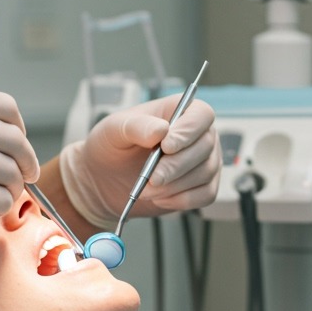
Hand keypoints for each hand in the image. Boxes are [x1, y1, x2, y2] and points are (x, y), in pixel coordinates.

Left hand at [58, 94, 220, 228]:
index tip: (166, 146)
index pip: (201, 114)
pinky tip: (160, 198)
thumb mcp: (114, 130)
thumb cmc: (112, 147)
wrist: (106, 180)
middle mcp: (198, 133)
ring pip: (205, 173)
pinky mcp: (203, 185)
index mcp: (179, 111)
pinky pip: (206, 194)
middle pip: (205, 146)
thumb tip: (161, 130)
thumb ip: (136, 127)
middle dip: (176, 166)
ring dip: (174, 185)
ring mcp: (204, 159)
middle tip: (152, 178)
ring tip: (147, 189)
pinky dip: (181, 199)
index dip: (188, 131)